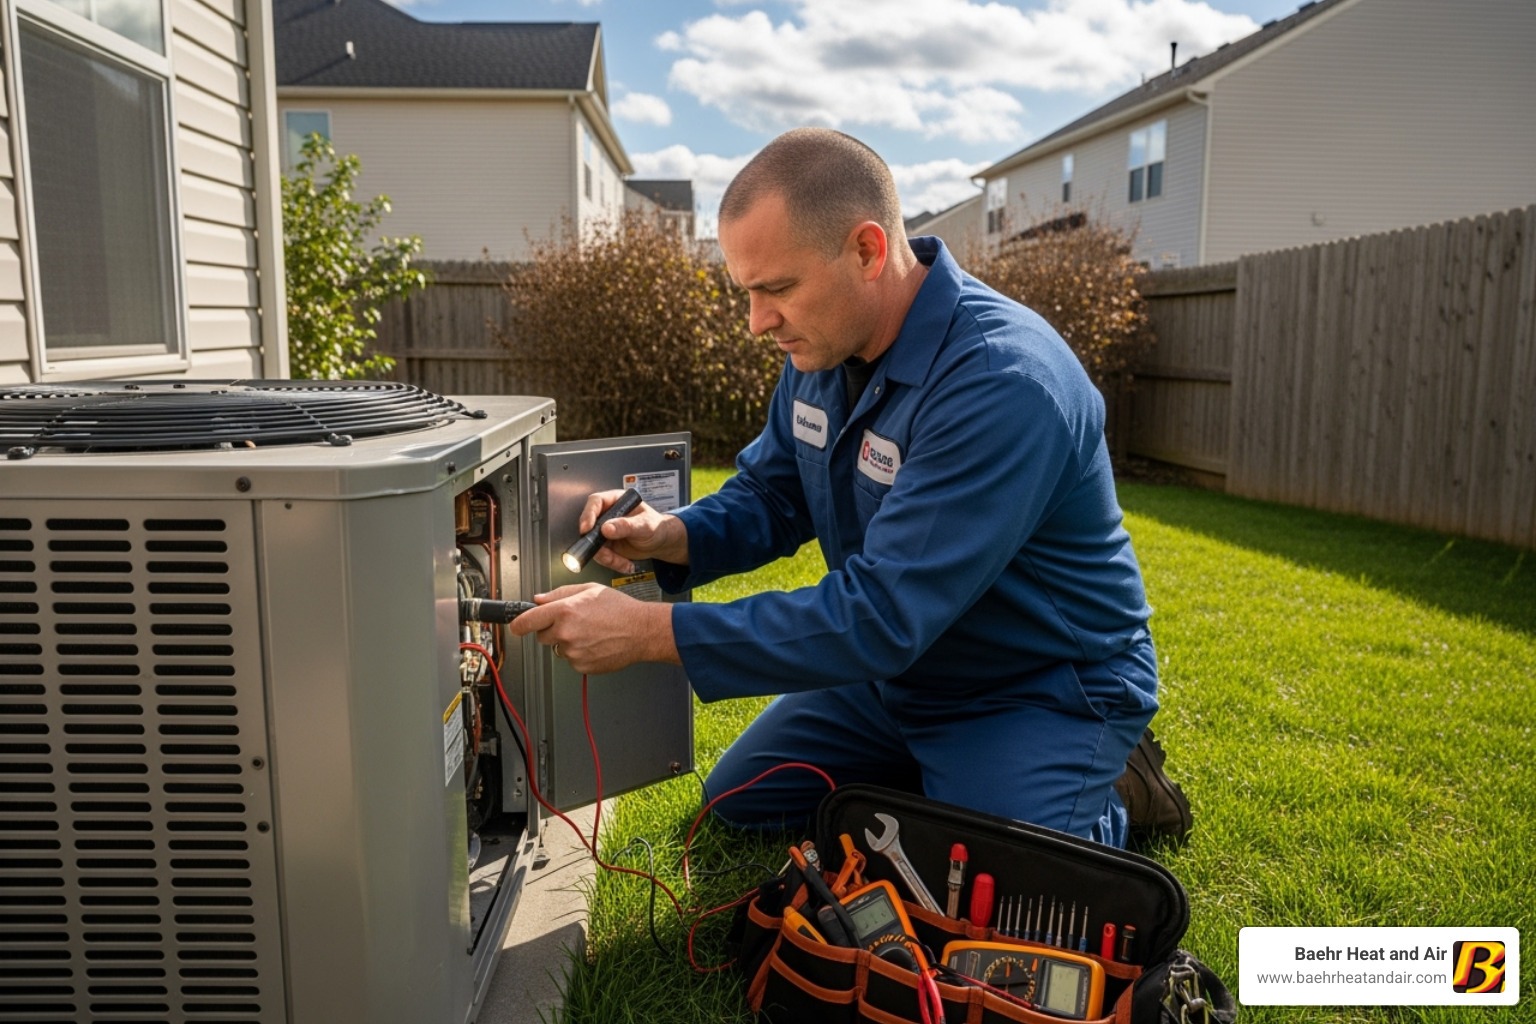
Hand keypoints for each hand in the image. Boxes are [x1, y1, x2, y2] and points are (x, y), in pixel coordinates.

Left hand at [507, 583, 679, 674]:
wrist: (642, 630)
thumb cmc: (620, 609)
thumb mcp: (589, 589)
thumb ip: (560, 593)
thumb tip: (540, 599)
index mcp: (564, 610)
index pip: (527, 621)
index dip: (518, 624)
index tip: (516, 626)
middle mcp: (565, 632)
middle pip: (542, 636)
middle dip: (552, 630)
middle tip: (573, 623)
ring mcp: (573, 651)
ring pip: (559, 648)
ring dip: (568, 642)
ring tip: (590, 632)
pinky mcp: (582, 665)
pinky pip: (572, 660)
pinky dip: (580, 654)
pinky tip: (595, 643)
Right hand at [577, 490, 688, 571]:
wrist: (661, 542)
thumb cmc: (657, 526)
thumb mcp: (644, 525)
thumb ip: (626, 526)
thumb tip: (606, 528)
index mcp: (616, 501)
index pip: (596, 502)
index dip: (588, 514)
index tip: (587, 529)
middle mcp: (607, 515)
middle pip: (590, 526)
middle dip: (595, 543)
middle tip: (606, 554)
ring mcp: (605, 531)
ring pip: (594, 545)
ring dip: (607, 557)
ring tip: (623, 562)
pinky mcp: (607, 545)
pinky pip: (602, 556)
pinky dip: (612, 563)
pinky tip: (626, 565)